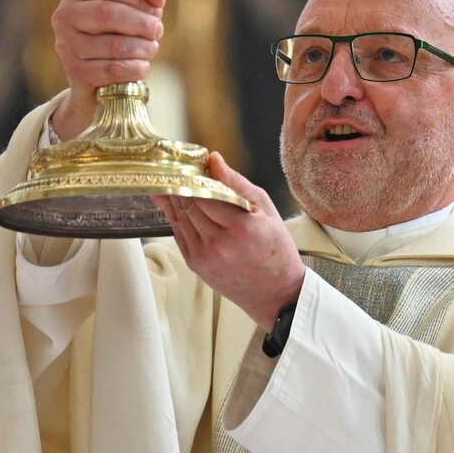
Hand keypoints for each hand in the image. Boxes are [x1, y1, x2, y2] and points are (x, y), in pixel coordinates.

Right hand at [49, 0, 166, 141]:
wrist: (94, 80)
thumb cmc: (116, 35)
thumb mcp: (132, 10)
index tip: (154, 9)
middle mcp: (64, 16)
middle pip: (107, 13)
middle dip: (141, 23)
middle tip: (157, 30)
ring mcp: (67, 45)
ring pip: (114, 45)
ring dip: (142, 48)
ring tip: (151, 48)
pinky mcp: (75, 72)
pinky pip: (114, 69)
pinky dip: (136, 68)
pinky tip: (142, 66)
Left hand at [156, 153, 305, 332]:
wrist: (275, 293)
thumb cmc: (276, 248)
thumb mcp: (266, 209)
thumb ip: (236, 183)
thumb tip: (213, 159)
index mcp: (241, 228)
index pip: (204, 192)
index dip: (195, 175)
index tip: (194, 163)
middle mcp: (218, 244)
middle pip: (188, 203)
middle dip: (183, 184)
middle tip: (181, 168)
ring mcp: (203, 256)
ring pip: (179, 217)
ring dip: (177, 198)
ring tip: (179, 182)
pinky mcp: (194, 264)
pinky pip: (178, 233)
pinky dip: (177, 216)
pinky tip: (179, 203)